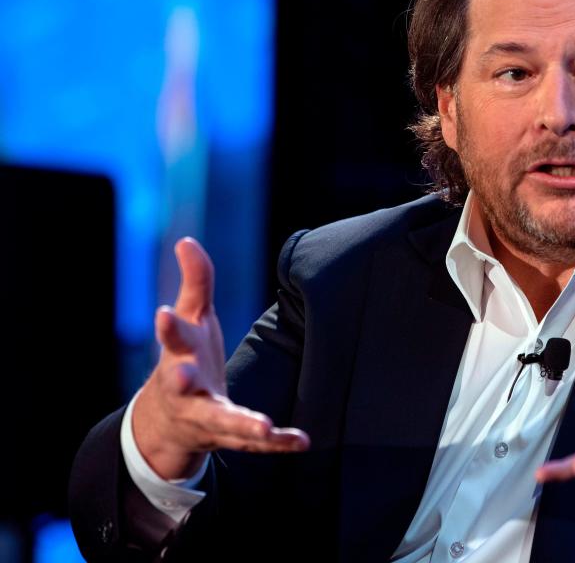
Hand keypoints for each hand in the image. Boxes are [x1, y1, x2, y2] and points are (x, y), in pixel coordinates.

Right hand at [132, 237, 309, 480]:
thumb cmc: (186, 358)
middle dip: (180, 380)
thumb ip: (195, 282)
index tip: (164, 312)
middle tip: (184, 376)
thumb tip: (187, 240)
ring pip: (221, 422)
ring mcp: (206, 416)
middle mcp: (185, 389)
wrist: (171, 421)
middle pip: (179, 385)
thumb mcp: (192, 319)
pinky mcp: (229, 437)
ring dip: (242, 424)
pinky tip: (301, 440)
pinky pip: (254, 444)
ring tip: (263, 426)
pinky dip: (277, 443)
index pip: (171, 337)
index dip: (168, 326)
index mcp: (178, 356)